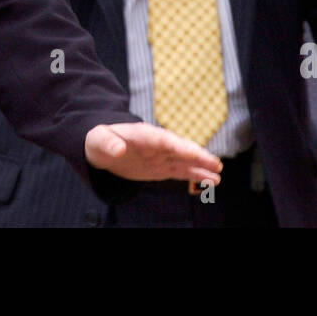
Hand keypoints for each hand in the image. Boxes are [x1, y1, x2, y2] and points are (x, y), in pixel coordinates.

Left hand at [84, 122, 222, 184]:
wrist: (102, 147)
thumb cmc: (100, 140)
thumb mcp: (99, 140)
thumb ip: (108, 143)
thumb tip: (118, 149)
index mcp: (144, 134)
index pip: (165, 140)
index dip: (179, 146)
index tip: (194, 152)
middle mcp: (157, 144)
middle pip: (181, 149)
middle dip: (197, 156)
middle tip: (215, 164)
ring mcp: (162, 156)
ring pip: (185, 161)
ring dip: (201, 167)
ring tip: (218, 175)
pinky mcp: (162, 168)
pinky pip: (181, 172)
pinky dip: (196, 176)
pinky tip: (211, 181)